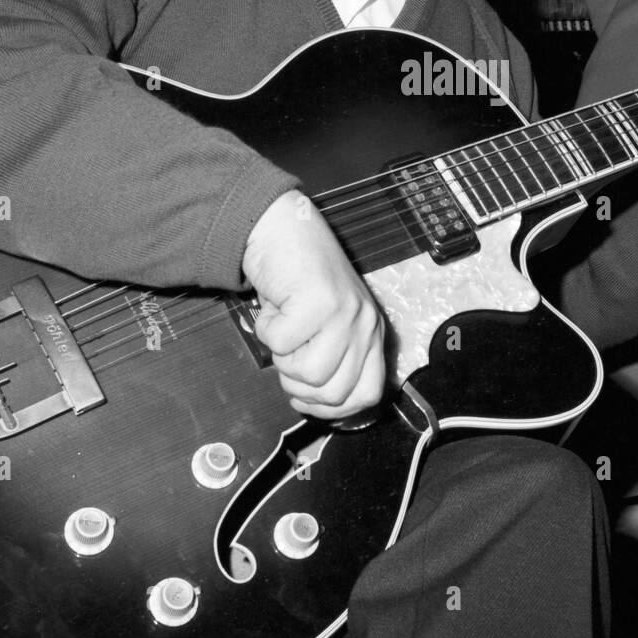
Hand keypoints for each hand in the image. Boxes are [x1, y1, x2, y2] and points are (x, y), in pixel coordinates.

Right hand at [241, 190, 385, 419]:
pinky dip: (266, 330)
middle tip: (286, 355)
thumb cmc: (297, 279)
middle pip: (335, 393)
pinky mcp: (318, 302)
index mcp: (372, 332)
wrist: (283, 228)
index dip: (333, 409)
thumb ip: (331, 357)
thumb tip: (319, 402)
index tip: (306, 399)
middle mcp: (366, 324)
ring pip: (309, 374)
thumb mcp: (326, 322)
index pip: (368, 394)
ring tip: (283, 326)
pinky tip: (275, 307)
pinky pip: (281, 344)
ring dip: (282, 356)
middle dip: (299, 385)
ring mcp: (345, 313)